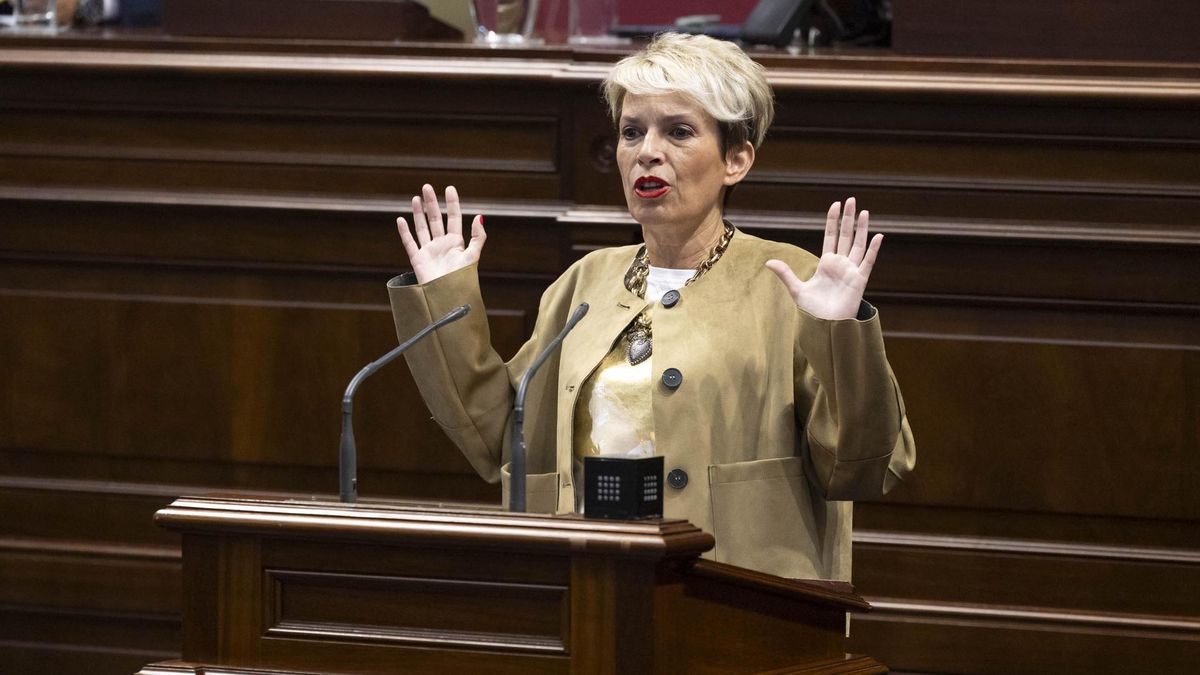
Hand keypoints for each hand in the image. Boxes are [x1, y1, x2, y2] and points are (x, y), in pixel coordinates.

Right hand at [396, 184, 485, 284]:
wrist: (448, 297)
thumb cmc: (462, 279)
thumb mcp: (473, 256)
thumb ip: (478, 237)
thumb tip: (479, 216)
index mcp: (456, 242)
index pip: (454, 218)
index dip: (452, 203)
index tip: (449, 188)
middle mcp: (442, 244)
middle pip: (436, 219)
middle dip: (432, 203)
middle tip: (427, 187)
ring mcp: (429, 251)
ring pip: (422, 227)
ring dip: (418, 213)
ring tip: (416, 198)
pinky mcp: (418, 260)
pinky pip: (409, 243)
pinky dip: (404, 232)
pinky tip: (400, 220)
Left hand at [765, 197, 882, 320]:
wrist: (826, 326)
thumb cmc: (814, 310)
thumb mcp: (797, 290)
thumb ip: (785, 274)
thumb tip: (769, 261)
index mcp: (827, 263)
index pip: (831, 236)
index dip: (833, 221)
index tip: (835, 205)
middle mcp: (841, 264)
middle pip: (845, 235)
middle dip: (848, 218)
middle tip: (851, 199)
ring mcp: (851, 271)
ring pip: (858, 244)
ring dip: (861, 228)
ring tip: (863, 211)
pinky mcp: (860, 280)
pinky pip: (868, 262)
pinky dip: (873, 249)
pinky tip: (877, 236)